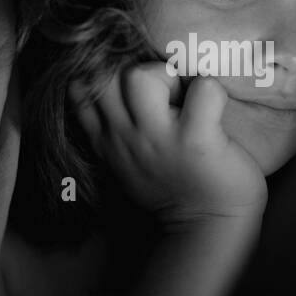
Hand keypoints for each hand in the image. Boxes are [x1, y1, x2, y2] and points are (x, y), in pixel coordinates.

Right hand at [70, 61, 268, 225]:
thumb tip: (107, 81)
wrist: (206, 227)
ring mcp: (159, 138)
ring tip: (185, 98)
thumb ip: (112, 126)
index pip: (80, 88)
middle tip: (163, 90)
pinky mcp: (197, 141)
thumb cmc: (172, 185)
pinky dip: (212, 90)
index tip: (131, 86)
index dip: (104, 72)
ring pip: (141, 75)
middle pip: (105, 75)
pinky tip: (215, 109)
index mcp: (107, 138)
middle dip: (135, 69)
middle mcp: (126, 136)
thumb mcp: (124, 160)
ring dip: (168, 74)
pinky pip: (204, 89)